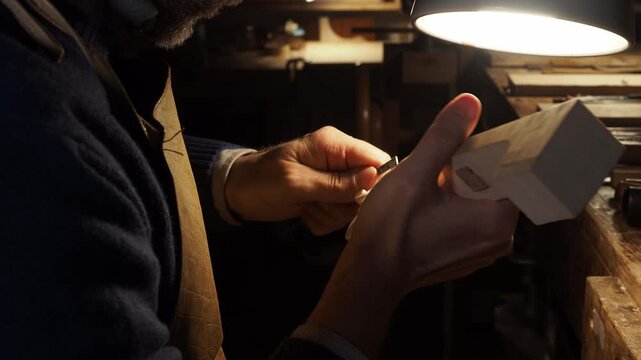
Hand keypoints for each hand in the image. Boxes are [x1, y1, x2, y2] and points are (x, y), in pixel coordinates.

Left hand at [224, 126, 389, 234]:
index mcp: (333, 144)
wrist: (237, 192)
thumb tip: (374, 176)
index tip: (358, 200)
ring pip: (353, 205)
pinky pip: (339, 215)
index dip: (377, 181)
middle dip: (344, 203)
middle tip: (317, 202)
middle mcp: (338, 160)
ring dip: (330, 213)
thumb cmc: (261, 180)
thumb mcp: (297, 183)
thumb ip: (335, 183)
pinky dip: (322, 219)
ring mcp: (333, 179)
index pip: (375, 157)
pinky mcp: (327, 197)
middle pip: (367, 187)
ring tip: (306, 206)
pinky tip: (304, 212)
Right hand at [350, 93, 517, 290]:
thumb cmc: (390, 231)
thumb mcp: (415, 174)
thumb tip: (470, 103)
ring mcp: (482, 251)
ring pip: (477, 201)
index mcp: (498, 220)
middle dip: (465, 169)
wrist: (369, 274)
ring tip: (427, 188)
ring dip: (455, 187)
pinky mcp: (465, 255)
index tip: (459, 147)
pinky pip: (467, 219)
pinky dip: (451, 206)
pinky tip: (425, 206)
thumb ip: (445, 136)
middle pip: (493, 184)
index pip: (510, 169)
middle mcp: (498, 239)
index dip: (485, 151)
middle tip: (436, 169)